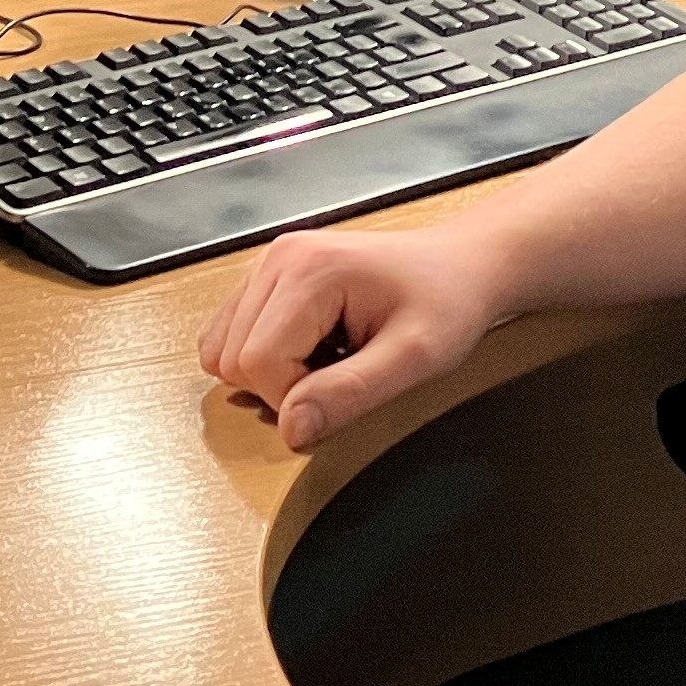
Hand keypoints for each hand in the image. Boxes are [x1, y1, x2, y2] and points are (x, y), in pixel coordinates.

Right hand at [198, 222, 511, 451]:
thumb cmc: (447, 301)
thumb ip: (351, 393)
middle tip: (342, 371)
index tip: (346, 386)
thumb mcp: (415, 358)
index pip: (256, 361)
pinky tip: (316, 348)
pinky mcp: (271, 276)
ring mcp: (271, 263)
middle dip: (282, 386)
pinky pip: (234, 336)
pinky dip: (268, 357)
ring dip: (272, 372)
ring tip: (331, 356)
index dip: (294, 397)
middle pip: (232, 357)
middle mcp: (280, 258)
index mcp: (310, 269)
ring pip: (223, 349)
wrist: (462, 267)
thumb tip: (292, 427)